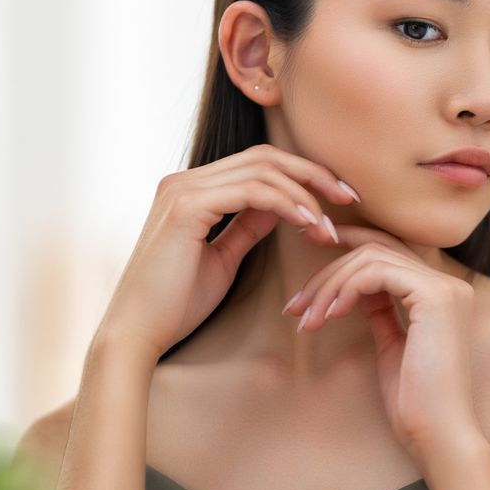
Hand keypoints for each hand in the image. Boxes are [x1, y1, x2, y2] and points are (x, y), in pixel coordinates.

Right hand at [95, 144, 358, 360]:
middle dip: (313, 174)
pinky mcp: (186, 206)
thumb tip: (281, 207)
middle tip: (350, 198)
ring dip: (305, 194)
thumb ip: (247, 226)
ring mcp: (183, 188)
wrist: (139, 332)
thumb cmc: (176, 304)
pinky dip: (287, 203)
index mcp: (192, 189)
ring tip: (329, 227)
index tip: (338, 200)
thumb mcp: (223, 258)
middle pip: (265, 157)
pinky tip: (309, 223)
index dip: (302, 176)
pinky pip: (251, 191)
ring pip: (263, 169)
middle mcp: (184, 180)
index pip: (258, 164)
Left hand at [284, 225, 479, 460]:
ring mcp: (445, 288)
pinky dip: (346, 289)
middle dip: (327, 273)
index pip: (388, 252)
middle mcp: (448, 284)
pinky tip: (330, 316)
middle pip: (375, 251)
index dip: (347, 246)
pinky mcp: (435, 297)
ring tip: (307, 320)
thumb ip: (380, 311)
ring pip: (371, 258)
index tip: (310, 256)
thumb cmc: (414, 402)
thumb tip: (351, 290)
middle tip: (295, 307)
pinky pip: (376, 273)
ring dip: (329, 286)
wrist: (437, 433)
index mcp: (440, 294)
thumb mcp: (391, 345)